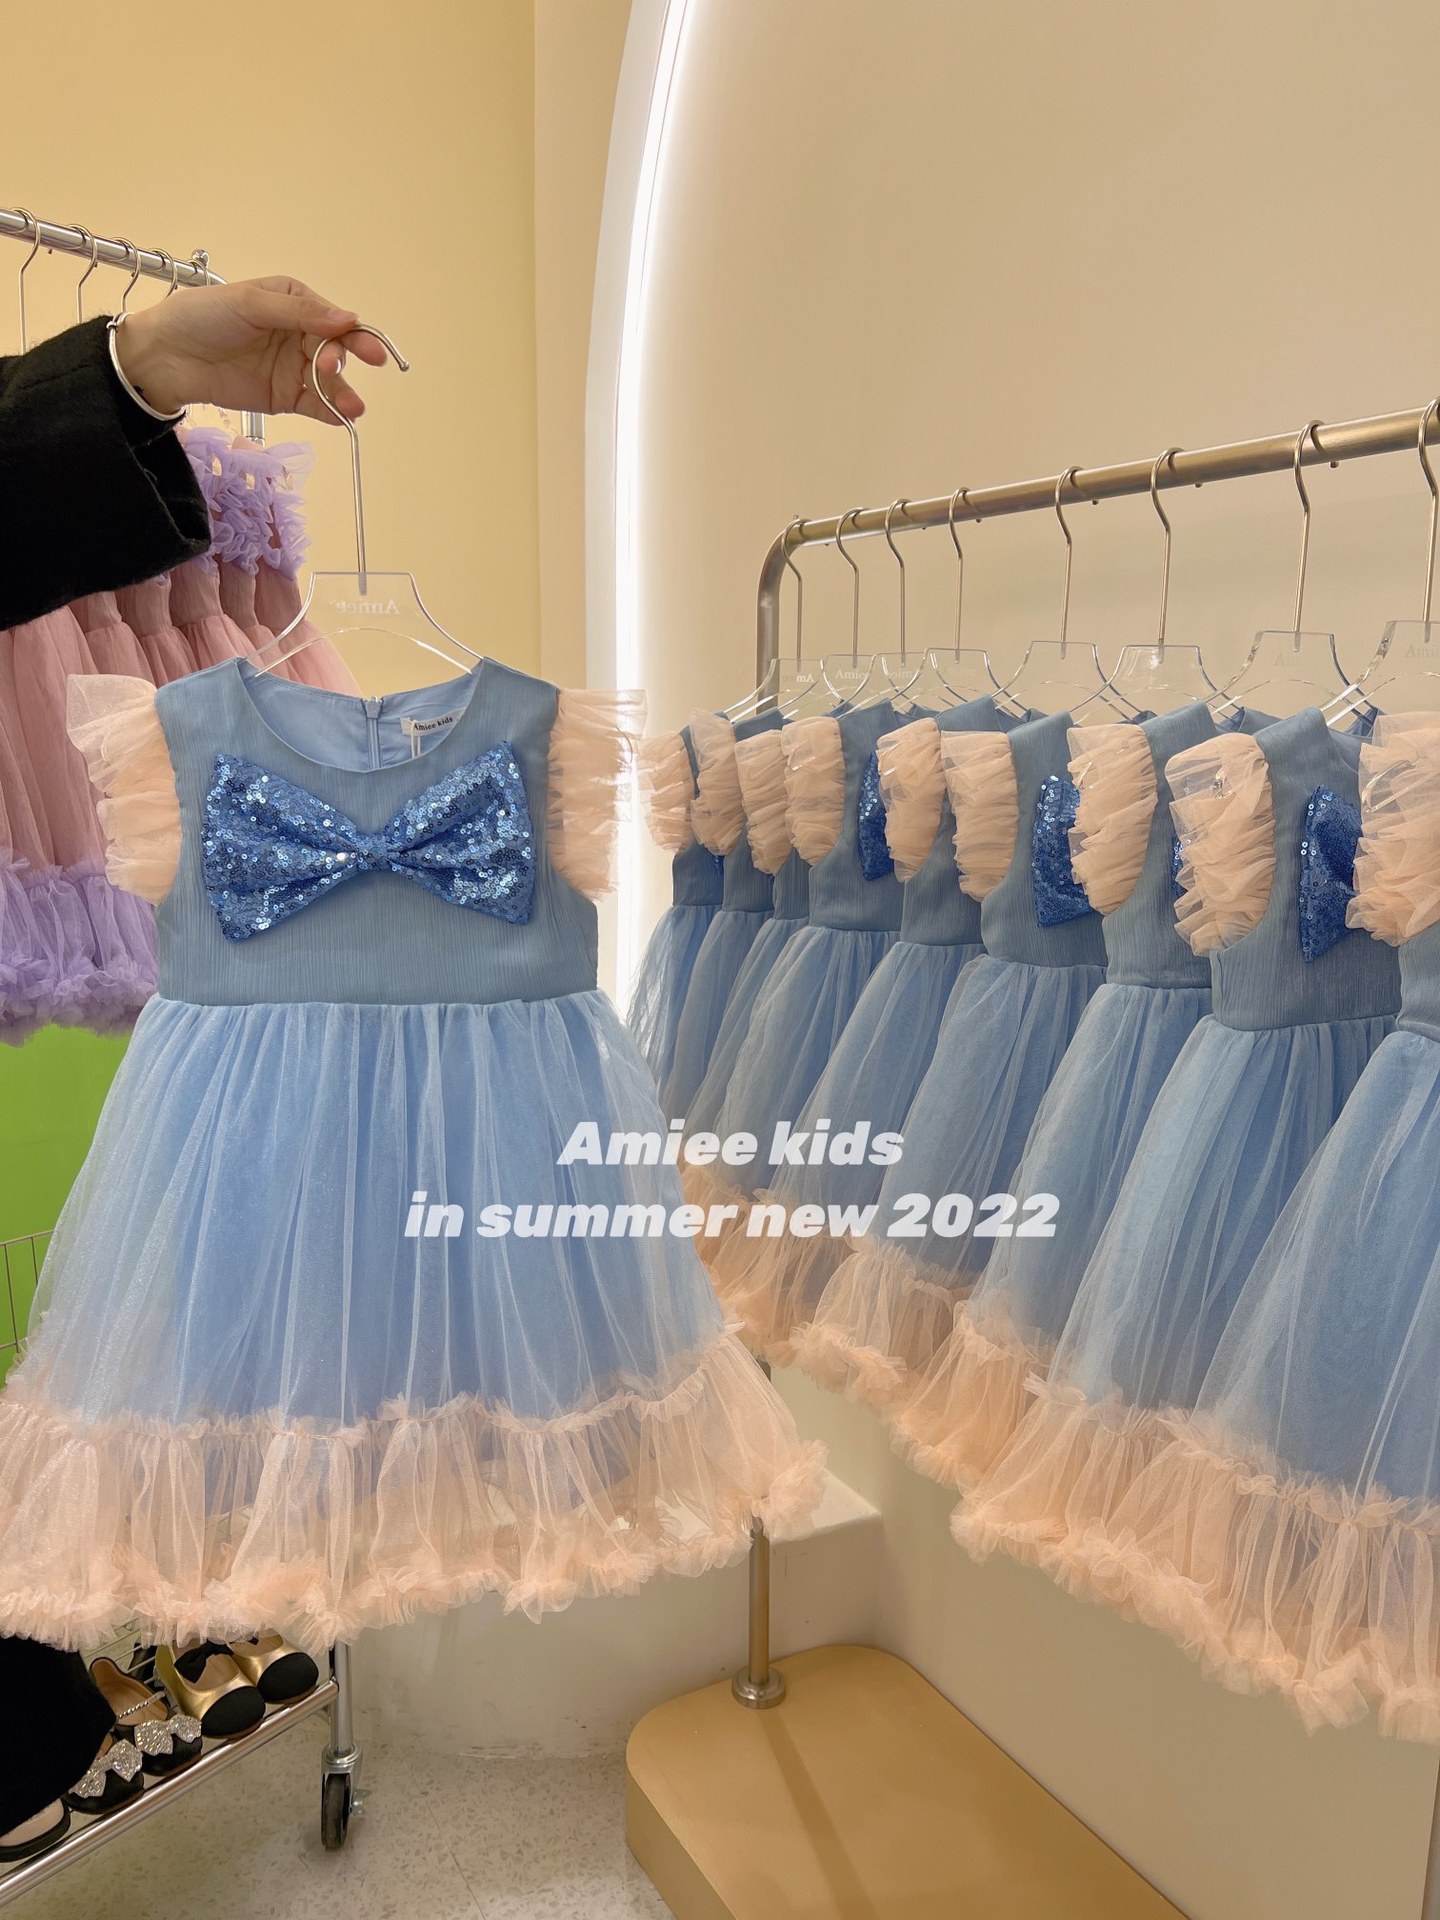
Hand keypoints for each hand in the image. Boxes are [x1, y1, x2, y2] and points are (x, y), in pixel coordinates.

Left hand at [111, 277, 389, 422]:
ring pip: (329, 381)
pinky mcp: (285, 398)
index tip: (366, 349)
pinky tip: (343, 418)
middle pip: (334, 350)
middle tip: (331, 369)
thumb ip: (300, 313)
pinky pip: (315, 405)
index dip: (351, 333)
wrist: (165, 357)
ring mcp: (294, 368)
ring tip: (352, 408)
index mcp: (294, 302)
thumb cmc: (202, 317)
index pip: (332, 317)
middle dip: (339, 361)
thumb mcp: (249, 304)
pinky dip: (331, 412)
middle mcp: (299, 333)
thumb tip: (349, 319)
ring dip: (342, 393)